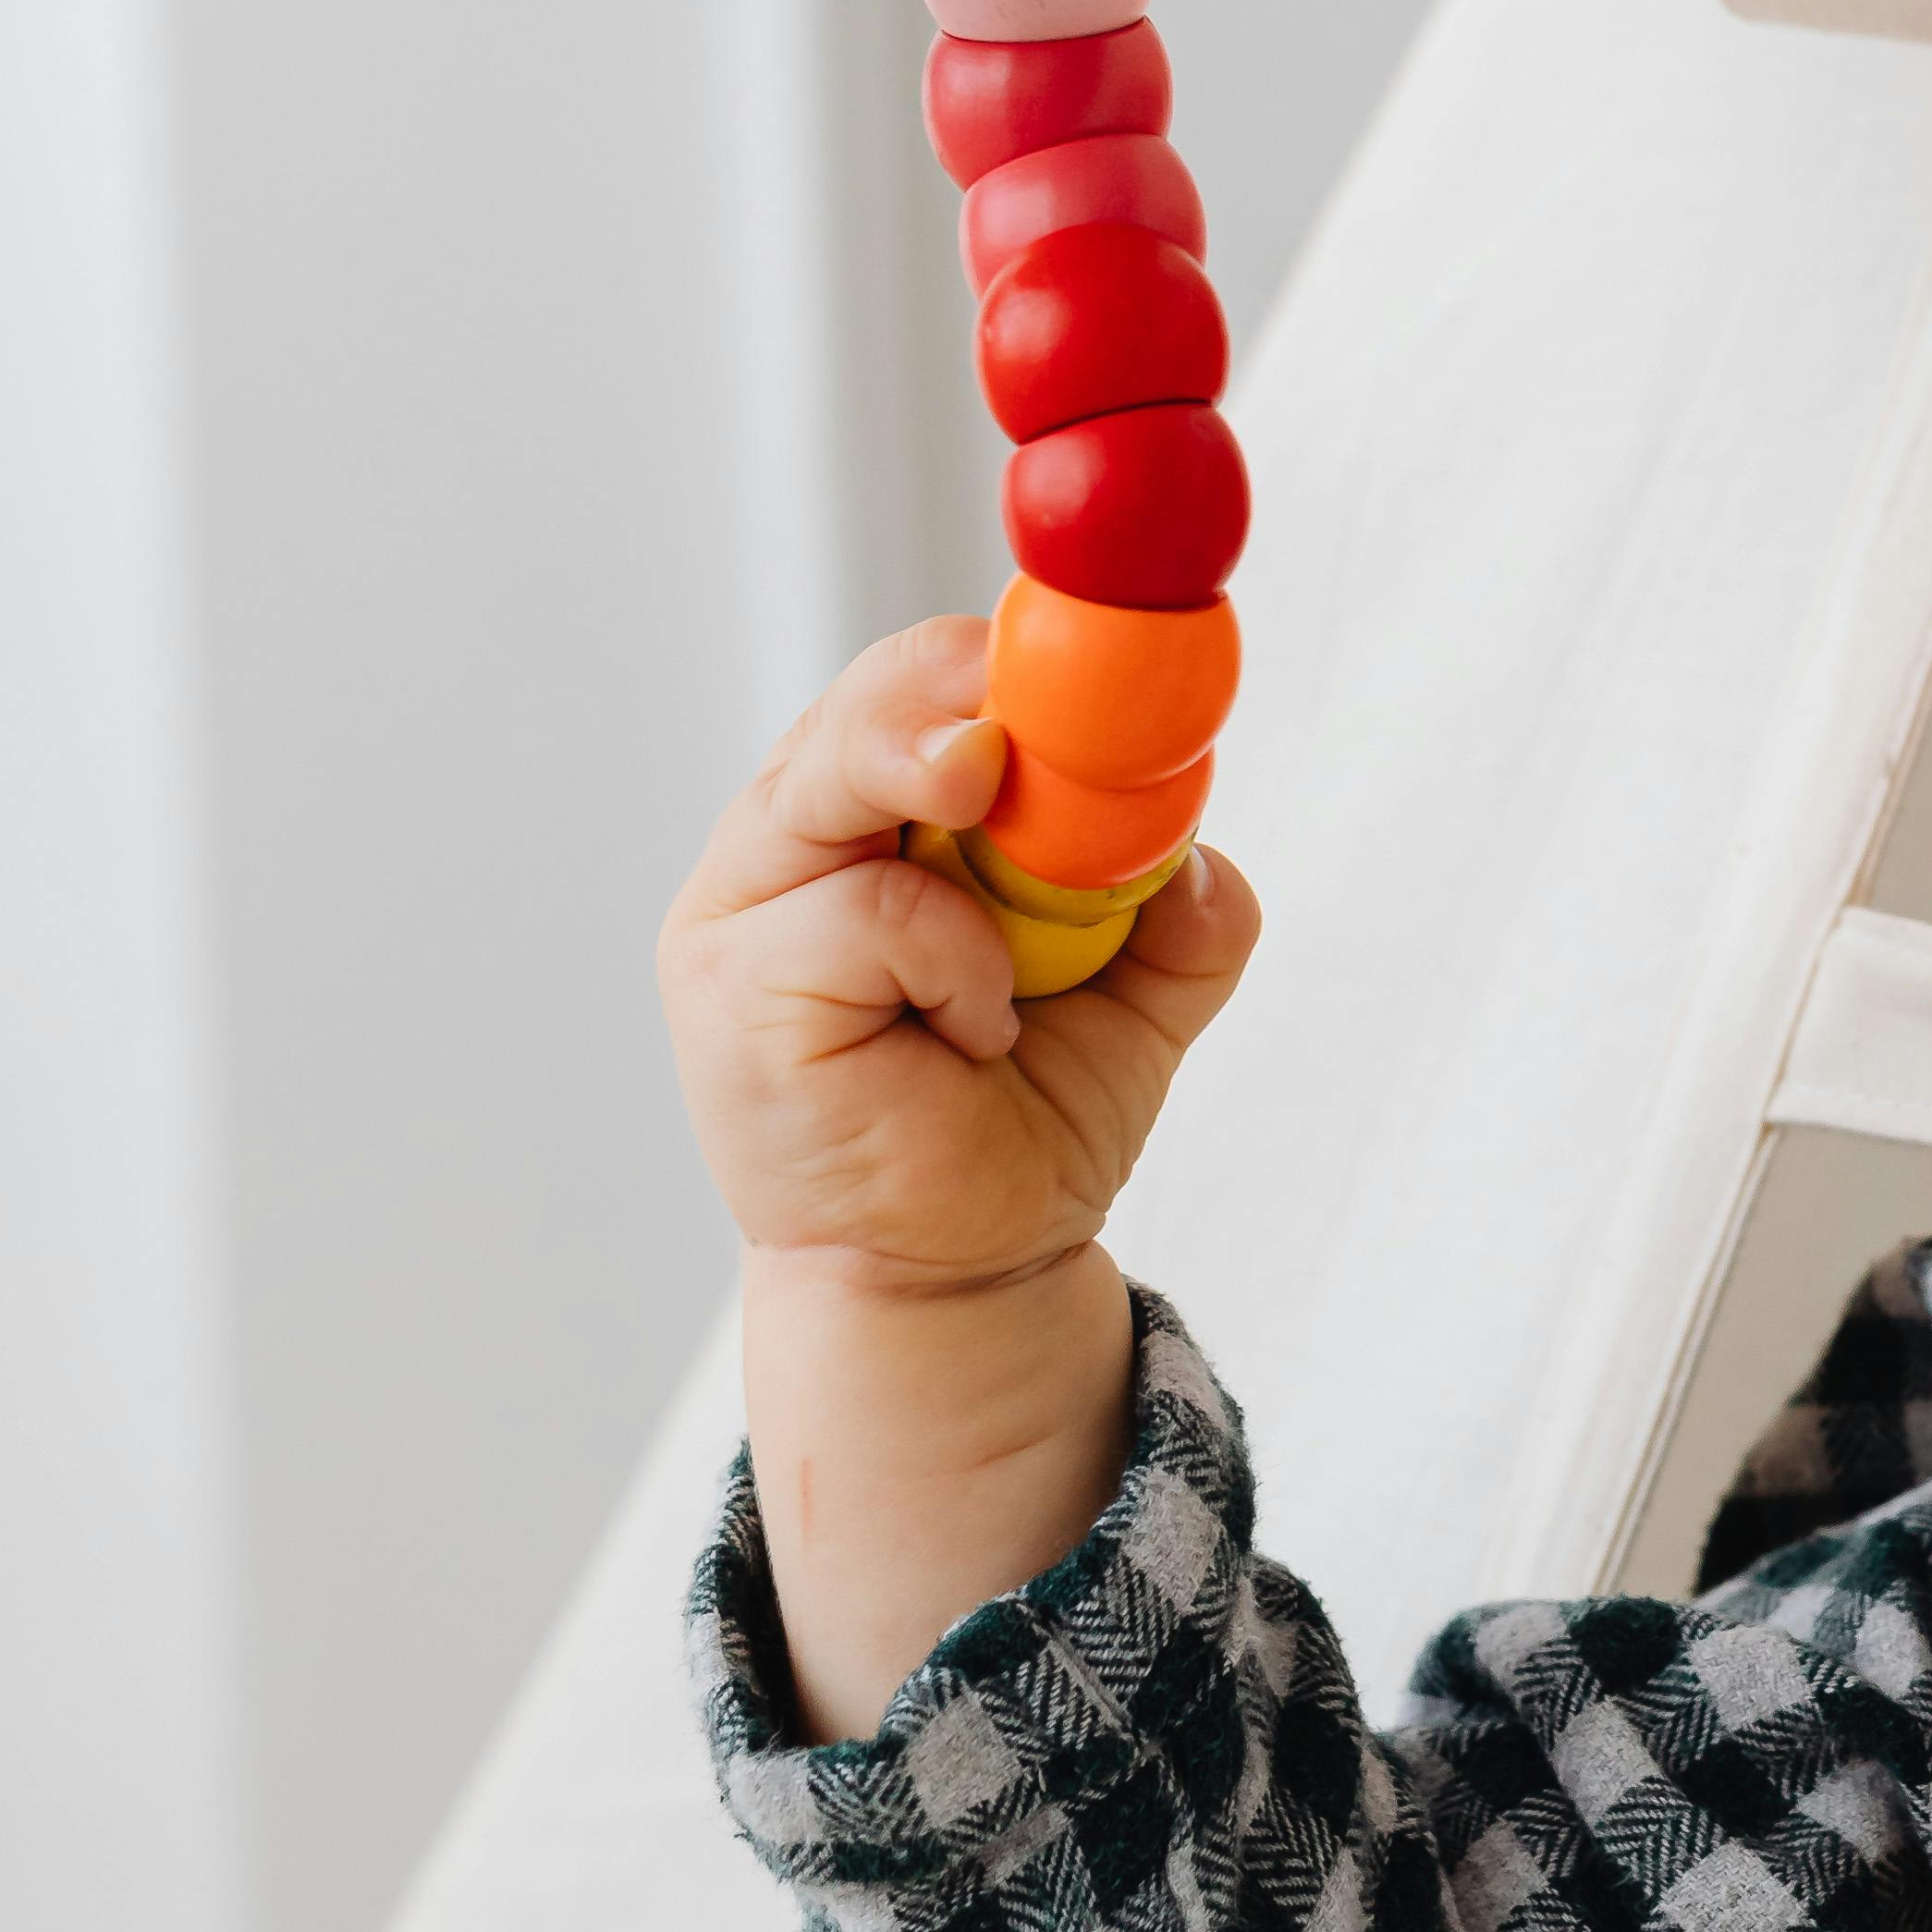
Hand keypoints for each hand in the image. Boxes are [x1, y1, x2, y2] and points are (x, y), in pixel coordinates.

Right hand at [661, 618, 1259, 1732]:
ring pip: (841, 778)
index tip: (1098, 659)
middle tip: (1018, 731)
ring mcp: (743, 908)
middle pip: (863, 704)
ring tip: (1014, 961)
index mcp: (877, 813)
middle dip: (954, 694)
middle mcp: (793, 840)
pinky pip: (867, 913)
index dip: (1001, 658)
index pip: (921, 682)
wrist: (958, 1273)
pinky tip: (972, 1034)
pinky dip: (954, 963)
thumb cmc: (1019, 1120)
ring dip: (968, 847)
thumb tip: (1200, 859)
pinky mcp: (730, 986)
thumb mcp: (1140, 1003)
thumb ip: (1180, 920)